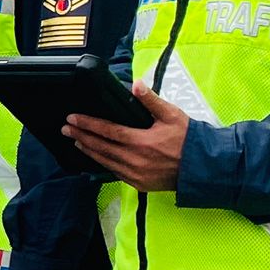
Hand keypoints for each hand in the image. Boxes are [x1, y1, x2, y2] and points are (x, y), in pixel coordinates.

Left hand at [64, 82, 188, 191]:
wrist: (203, 167)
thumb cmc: (189, 140)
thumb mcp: (172, 115)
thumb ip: (151, 100)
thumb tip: (136, 85)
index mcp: (142, 142)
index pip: (108, 131)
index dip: (88, 124)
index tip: (73, 118)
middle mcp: (135, 160)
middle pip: (101, 147)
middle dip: (81, 136)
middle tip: (66, 129)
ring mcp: (136, 174)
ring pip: (105, 161)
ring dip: (88, 150)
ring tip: (75, 142)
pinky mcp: (139, 184)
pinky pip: (115, 173)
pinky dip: (102, 163)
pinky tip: (96, 157)